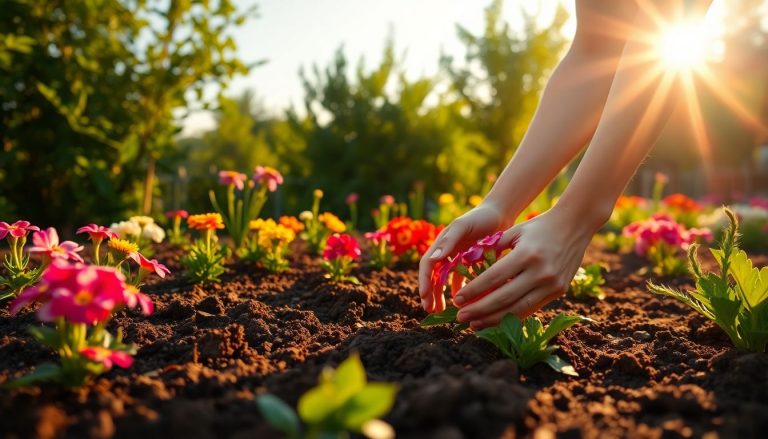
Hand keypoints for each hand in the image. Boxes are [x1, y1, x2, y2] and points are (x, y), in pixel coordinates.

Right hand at [419, 201, 509, 312]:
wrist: (501, 213)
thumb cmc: (480, 216)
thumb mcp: (462, 226)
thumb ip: (448, 240)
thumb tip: (433, 260)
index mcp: (442, 244)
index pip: (427, 265)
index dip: (424, 281)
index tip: (425, 297)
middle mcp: (447, 253)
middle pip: (434, 276)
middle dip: (430, 293)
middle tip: (430, 309)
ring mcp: (459, 259)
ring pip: (446, 281)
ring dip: (443, 295)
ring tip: (443, 310)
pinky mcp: (471, 264)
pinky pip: (464, 280)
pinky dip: (463, 291)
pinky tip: (466, 303)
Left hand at [452, 206, 597, 328]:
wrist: (575, 226)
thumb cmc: (539, 226)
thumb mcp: (514, 231)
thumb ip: (493, 248)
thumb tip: (467, 265)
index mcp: (526, 254)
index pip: (493, 278)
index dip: (474, 291)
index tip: (458, 299)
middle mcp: (540, 272)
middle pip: (504, 298)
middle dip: (479, 310)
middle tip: (460, 316)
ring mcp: (552, 284)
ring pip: (518, 309)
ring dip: (494, 319)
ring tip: (475, 324)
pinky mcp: (559, 291)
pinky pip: (531, 308)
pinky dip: (512, 316)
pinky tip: (496, 320)